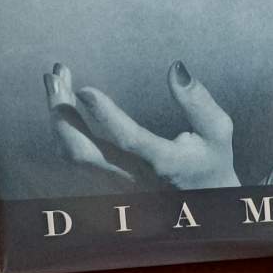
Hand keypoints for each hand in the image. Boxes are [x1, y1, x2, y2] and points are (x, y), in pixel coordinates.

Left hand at [43, 60, 239, 188]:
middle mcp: (134, 178)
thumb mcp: (218, 129)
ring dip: (58, 118)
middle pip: (83, 153)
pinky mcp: (106, 182)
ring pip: (73, 156)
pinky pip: (74, 157)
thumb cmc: (212, 161)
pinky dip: (63, 128)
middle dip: (62, 114)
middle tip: (54, 76)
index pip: (129, 141)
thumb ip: (197, 99)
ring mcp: (115, 184)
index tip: (85, 89)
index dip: (106, 116)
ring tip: (55, 81)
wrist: (205, 206)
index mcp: (164, 163)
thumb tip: (175, 67)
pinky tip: (63, 103)